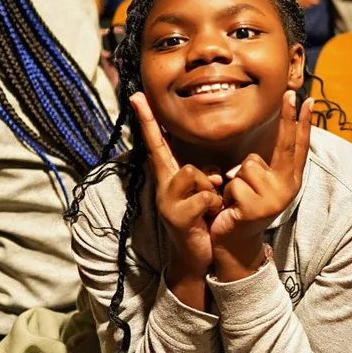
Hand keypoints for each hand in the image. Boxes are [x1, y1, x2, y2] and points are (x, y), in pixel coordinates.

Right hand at [131, 91, 222, 301]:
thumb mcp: (203, 192)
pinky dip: (214, 205)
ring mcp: (167, 201)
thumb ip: (205, 176)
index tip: (137, 96)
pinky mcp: (177, 216)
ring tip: (209, 209)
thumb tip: (213, 173)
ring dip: (211, 191)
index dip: (148, 120)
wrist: (198, 256)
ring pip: (195, 174)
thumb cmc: (202, 219)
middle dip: (204, 177)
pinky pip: (205, 195)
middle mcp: (163, 186)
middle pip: (179, 159)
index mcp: (170, 177)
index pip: (157, 143)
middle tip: (208, 199)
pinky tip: (208, 219)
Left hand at [210, 91, 312, 273]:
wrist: (235, 242)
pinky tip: (232, 208)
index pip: (297, 146)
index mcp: (289, 180)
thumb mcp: (257, 186)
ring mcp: (274, 198)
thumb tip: (253, 158)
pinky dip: (227, 194)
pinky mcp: (256, 208)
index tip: (307, 100)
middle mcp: (288, 187)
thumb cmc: (243, 207)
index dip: (302, 123)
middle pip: (285, 145)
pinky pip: (235, 183)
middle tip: (290, 92)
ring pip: (247, 166)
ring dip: (236, 180)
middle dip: (288, 116)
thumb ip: (261, 168)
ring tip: (238, 198)